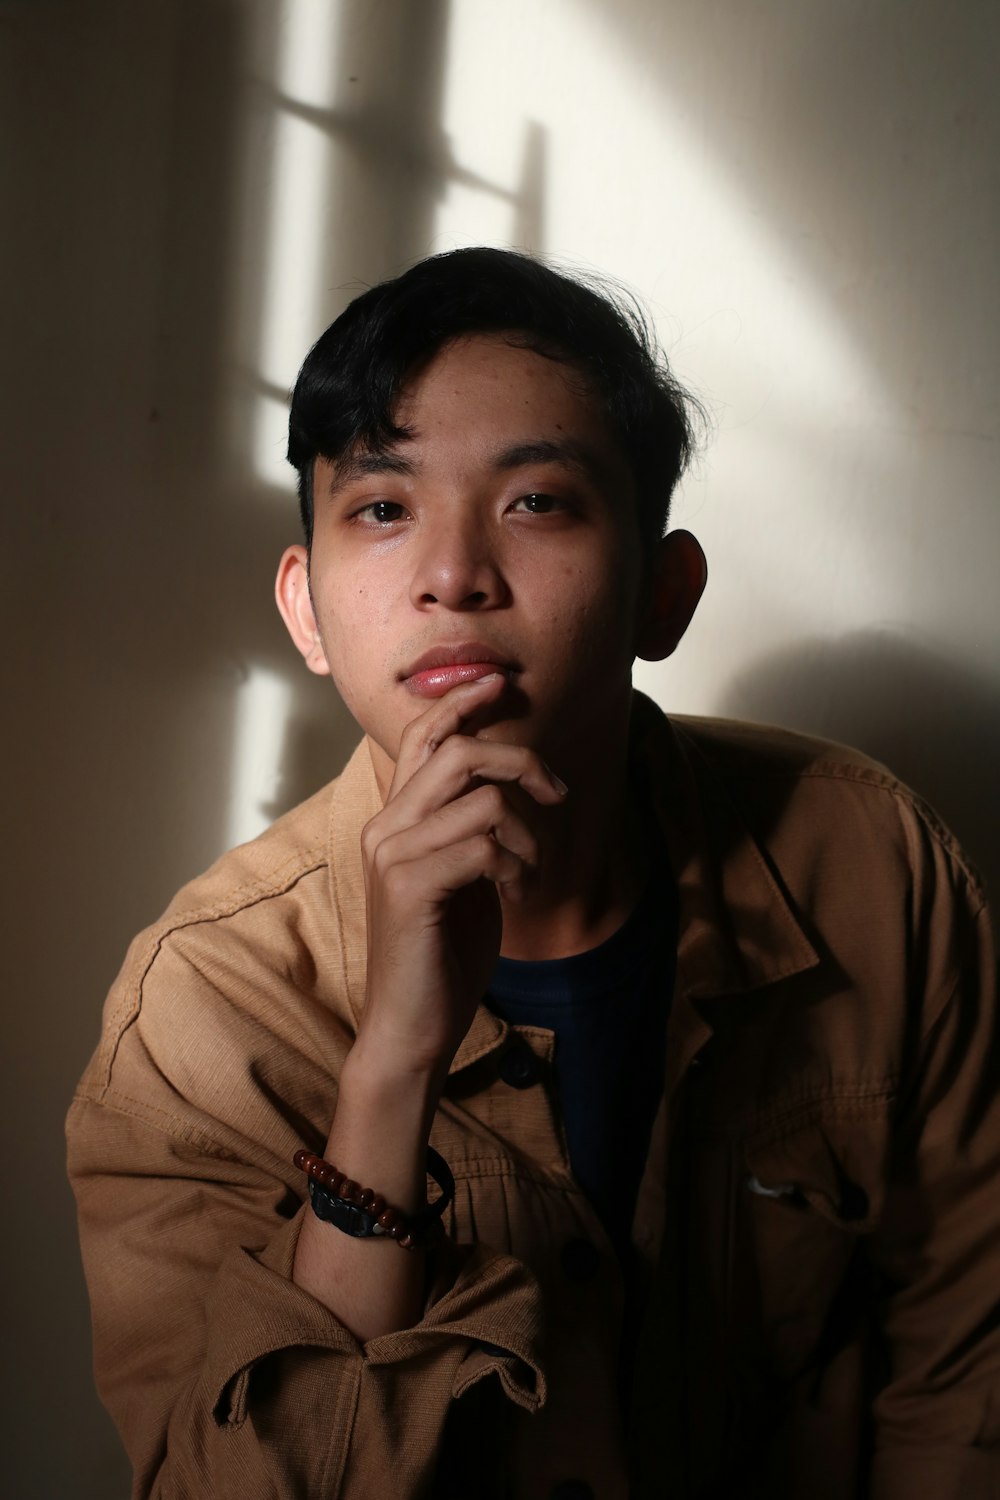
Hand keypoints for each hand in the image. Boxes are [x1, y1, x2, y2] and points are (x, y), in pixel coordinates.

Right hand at [354, 672, 567, 1084]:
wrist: (413, 1026)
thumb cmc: (443, 954)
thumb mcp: (463, 876)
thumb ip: (471, 829)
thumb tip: (508, 785)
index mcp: (395, 818)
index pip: (423, 735)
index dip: (462, 701)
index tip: (500, 682)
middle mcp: (386, 826)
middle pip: (459, 750)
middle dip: (522, 760)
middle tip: (558, 794)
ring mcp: (392, 855)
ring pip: (481, 797)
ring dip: (528, 834)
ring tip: (530, 873)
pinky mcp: (410, 888)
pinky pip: (485, 846)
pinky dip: (518, 868)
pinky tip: (516, 896)